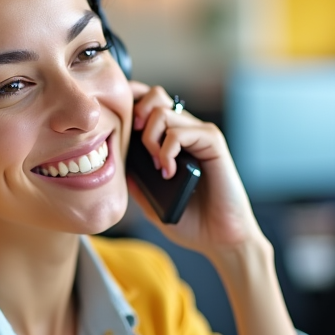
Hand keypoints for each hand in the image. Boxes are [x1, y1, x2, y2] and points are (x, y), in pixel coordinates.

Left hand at [127, 81, 263, 257]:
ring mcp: (200, 136)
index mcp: (171, 140)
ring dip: (150, 139)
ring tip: (157, 166)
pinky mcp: (213, 144)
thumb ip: (135, 181)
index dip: (130, 103)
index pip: (147, 103)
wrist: (220, 239)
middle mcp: (186, 132)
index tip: (118, 126)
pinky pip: (181, 132)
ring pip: (163, 112)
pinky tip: (169, 172)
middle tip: (137, 144)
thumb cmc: (191, 220)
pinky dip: (167, 151)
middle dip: (137, 114)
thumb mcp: (151, 201)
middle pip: (154, 96)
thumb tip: (114, 163)